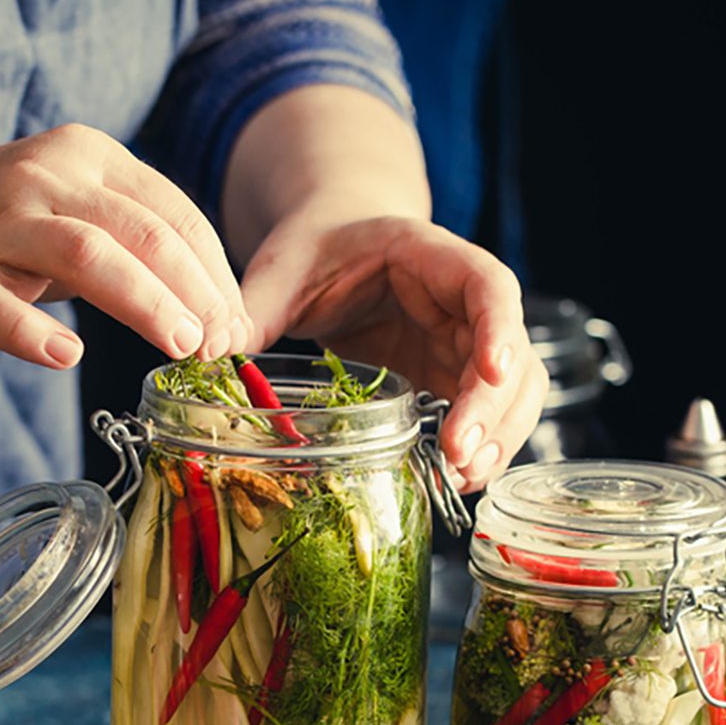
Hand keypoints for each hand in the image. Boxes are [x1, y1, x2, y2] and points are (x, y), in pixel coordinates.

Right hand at [0, 124, 250, 366]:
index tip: (236, 327)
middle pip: (142, 232)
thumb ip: (137, 248)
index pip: (173, 213)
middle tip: (220, 345)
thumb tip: (216, 313)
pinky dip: (34, 333)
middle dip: (194, 293)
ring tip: (179, 346)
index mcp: (88, 157)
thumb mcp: (75, 212)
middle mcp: (47, 179)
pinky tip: (68, 356)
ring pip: (87, 255)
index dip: (215, 275)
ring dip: (143, 302)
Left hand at [239, 213, 546, 489]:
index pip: (488, 286)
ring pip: (514, 390)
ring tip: (463, 477)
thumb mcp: (281, 270)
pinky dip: (481, 445)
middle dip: (495, 407)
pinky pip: (487, 412)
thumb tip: (211, 350)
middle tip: (460, 455)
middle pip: (512, 352)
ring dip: (499, 435)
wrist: (332, 245)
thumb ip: (254, 307)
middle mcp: (461, 301)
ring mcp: (462, 342)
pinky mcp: (450, 376)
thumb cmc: (314, 249)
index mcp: (428, 256)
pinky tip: (456, 478)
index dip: (499, 328)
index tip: (491, 371)